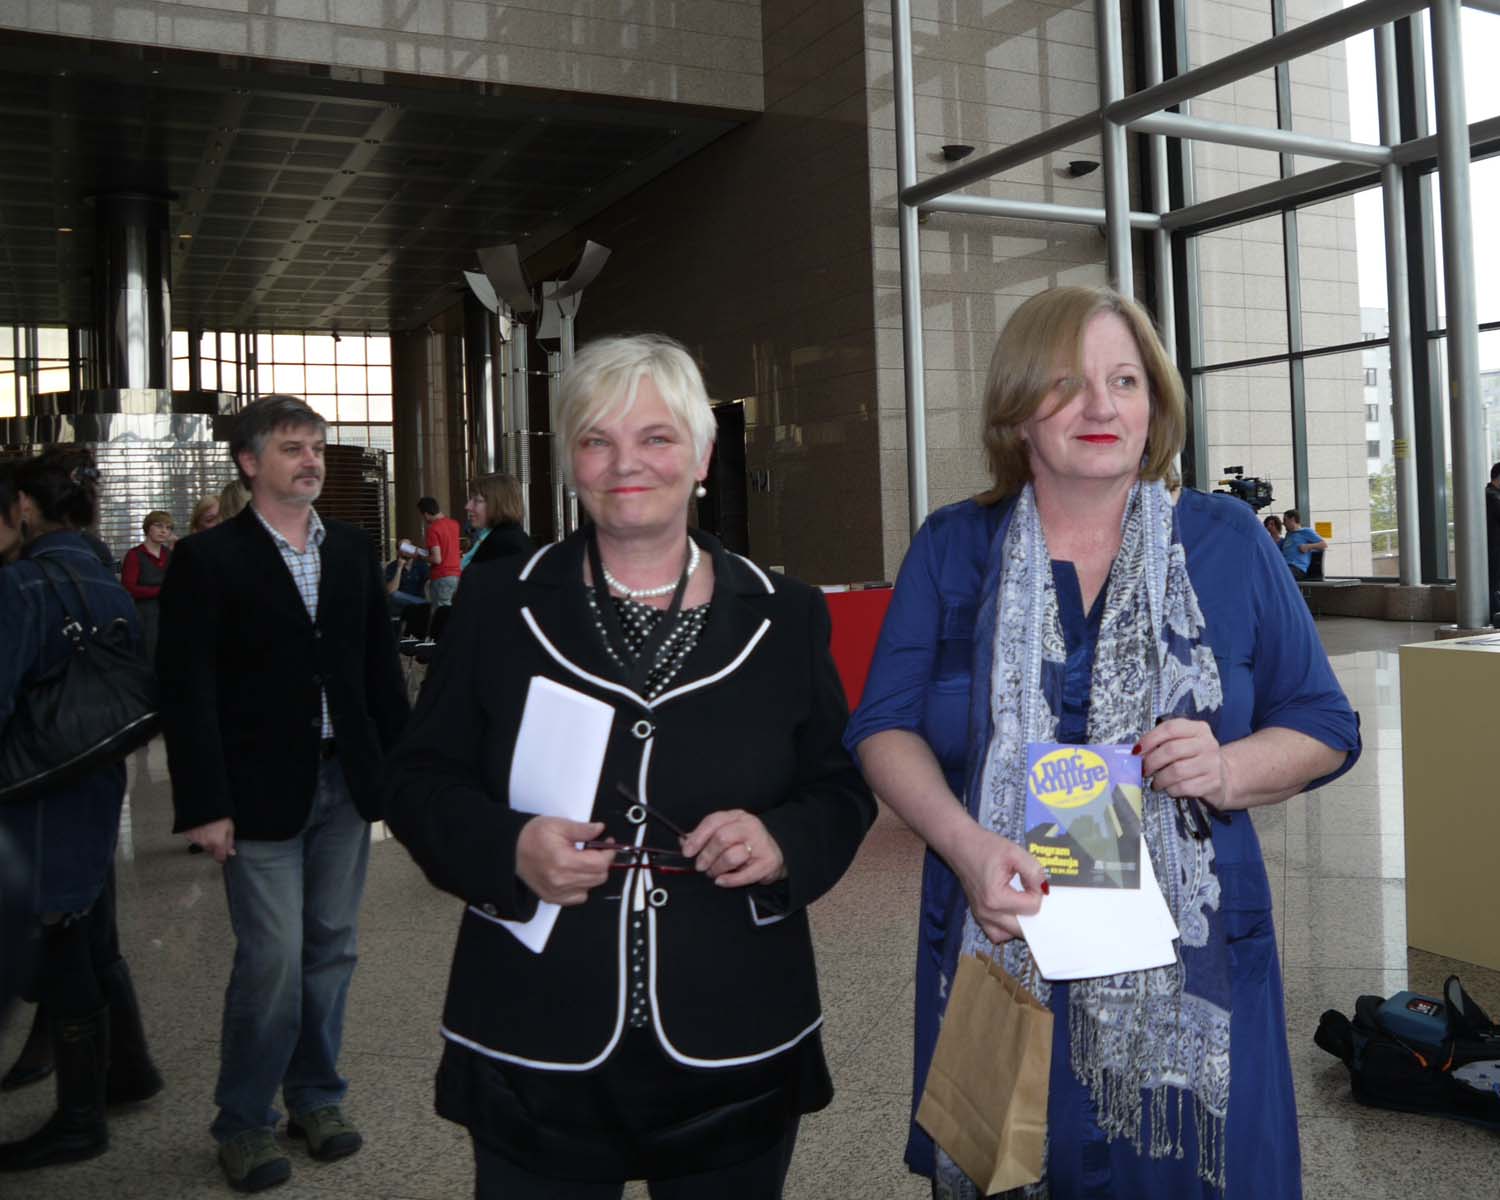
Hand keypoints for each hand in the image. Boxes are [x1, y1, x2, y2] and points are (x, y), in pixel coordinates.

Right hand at [186, 818, 235, 863]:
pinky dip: (198, 835)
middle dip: (214, 845)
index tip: (223, 856)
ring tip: (209, 828)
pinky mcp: (188, 835)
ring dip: (206, 840)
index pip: (220, 858)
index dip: (222, 857)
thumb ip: (230, 842)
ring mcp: (196, 840)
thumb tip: (231, 852)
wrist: (203, 805)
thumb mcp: (230, 827)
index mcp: (217, 842)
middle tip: (217, 834)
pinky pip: (195, 839)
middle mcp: (206, 843)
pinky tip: (201, 827)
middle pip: (211, 850)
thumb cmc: (218, 814)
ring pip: (203, 845)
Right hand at [516, 818, 614, 904]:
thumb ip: (583, 829)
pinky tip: (575, 873)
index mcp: (563, 861)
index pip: (600, 864)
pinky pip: (579, 897)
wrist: (511, 850)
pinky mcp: (553, 898)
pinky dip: (582, 886)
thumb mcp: (558, 825)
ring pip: (591, 887)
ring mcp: (556, 892)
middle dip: (602, 862)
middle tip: (596, 849)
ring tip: (582, 860)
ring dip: (593, 874)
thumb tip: (600, 830)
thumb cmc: (531, 837)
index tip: (607, 844)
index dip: (608, 852)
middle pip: (599, 877)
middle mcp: (560, 881)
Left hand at [680, 810, 785, 887]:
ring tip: (714, 872)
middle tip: (700, 866)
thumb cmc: (746, 843)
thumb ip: (704, 836)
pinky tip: (721, 881)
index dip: (697, 837)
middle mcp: (750, 826)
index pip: (713, 821)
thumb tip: (684, 842)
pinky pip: (744, 875)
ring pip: (732, 856)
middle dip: (707, 855)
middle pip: (721, 838)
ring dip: (717, 868)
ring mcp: (761, 844)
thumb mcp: (726, 833)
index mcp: (737, 816)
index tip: (688, 851)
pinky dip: (729, 880)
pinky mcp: (768, 862)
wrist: (776, 852)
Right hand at [946, 827, 1046, 944]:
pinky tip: (1011, 911)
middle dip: (1032, 911)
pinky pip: (997, 934)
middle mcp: (987, 913)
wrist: (961, 845)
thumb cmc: (986, 847)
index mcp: (996, 898)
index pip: (1032, 907)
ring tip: (1022, 904)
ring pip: (1010, 935)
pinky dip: (1007, 927)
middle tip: (1031, 892)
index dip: (1037, 891)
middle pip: (1023, 929)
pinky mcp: (978, 916)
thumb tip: (1043, 888)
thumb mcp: (1015, 852)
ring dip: (1021, 924)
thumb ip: (1034, 871)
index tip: (1031, 877)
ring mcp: (981, 917)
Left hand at [1138, 718, 1230, 809]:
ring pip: (1176, 771)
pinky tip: (1169, 788)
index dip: (1149, 739)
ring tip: (1155, 782)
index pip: (1170, 728)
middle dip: (1151, 761)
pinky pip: (1183, 787)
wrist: (1223, 776)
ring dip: (1159, 779)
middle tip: (1144, 769)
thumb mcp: (1184, 743)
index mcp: (1199, 729)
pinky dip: (1171, 789)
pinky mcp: (1212, 783)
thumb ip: (1164, 742)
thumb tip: (1137, 752)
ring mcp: (1212, 764)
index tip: (1137, 750)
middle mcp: (1208, 744)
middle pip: (1171, 750)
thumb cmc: (1195, 758)